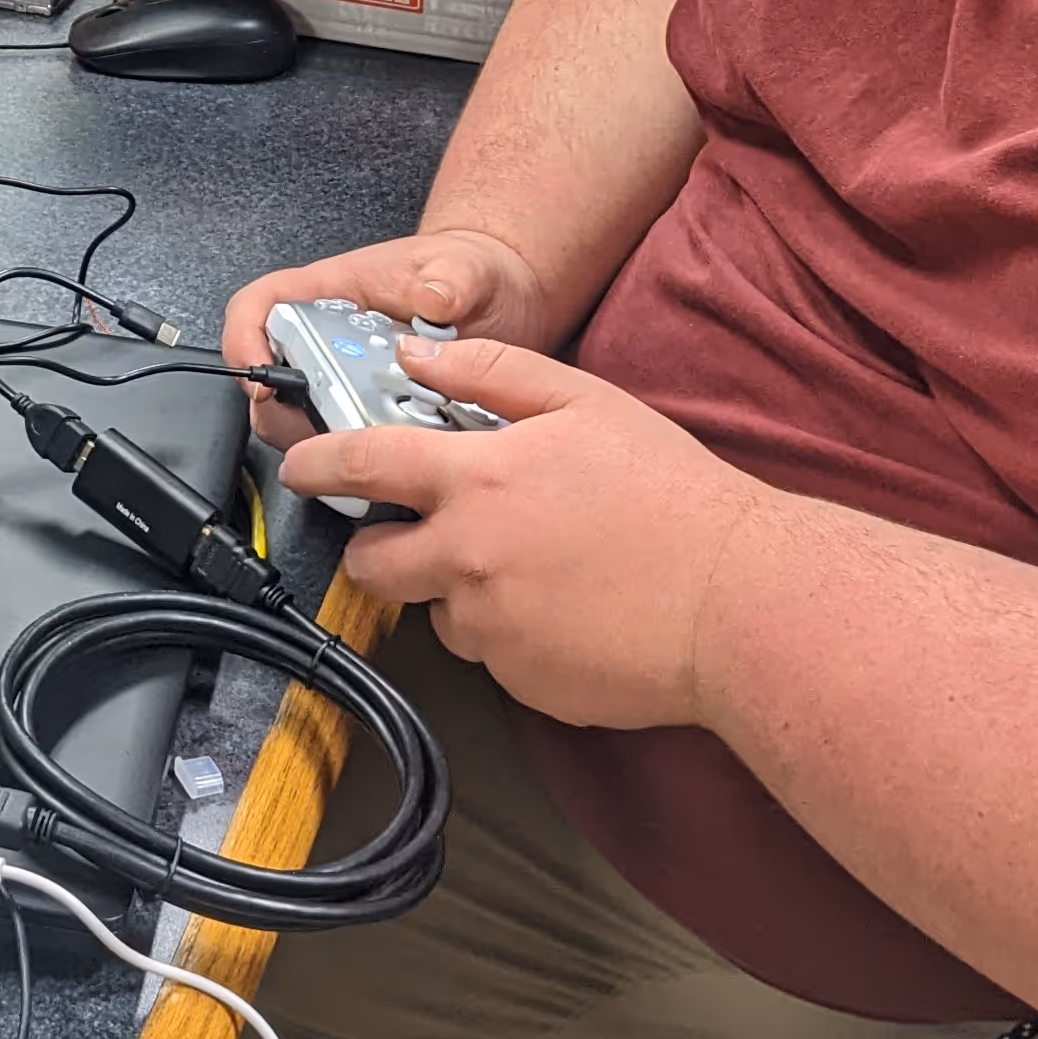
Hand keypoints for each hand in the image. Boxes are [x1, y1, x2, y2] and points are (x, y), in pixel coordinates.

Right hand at [221, 228, 554, 451]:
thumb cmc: (469, 271)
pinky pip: (357, 451)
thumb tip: (434, 297)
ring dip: (339, 441)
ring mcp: (350, 384)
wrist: (505, 298)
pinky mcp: (377, 418)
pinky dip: (376, 462)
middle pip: (274, 384)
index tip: (261, 381)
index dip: (244, 343)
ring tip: (388, 437)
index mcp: (330, 295)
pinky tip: (412, 455)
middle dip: (294, 412)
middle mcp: (329, 343)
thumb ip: (449, 279)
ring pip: (309, 425)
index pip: (258, 308)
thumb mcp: (465, 268)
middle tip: (337, 424)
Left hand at [279, 336, 769, 734]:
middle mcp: (467, 557)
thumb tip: (419, 356)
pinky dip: (511, 632)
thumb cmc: (672, 494)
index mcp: (477, 479)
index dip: (316, 462)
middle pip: (371, 562)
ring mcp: (491, 628)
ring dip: (460, 591)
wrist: (738, 602)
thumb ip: (492, 374)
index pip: (362, 465)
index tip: (299, 465)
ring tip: (537, 569)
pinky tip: (567, 609)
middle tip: (420, 532)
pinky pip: (491, 655)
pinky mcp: (520, 682)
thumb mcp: (586, 403)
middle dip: (379, 546)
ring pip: (438, 612)